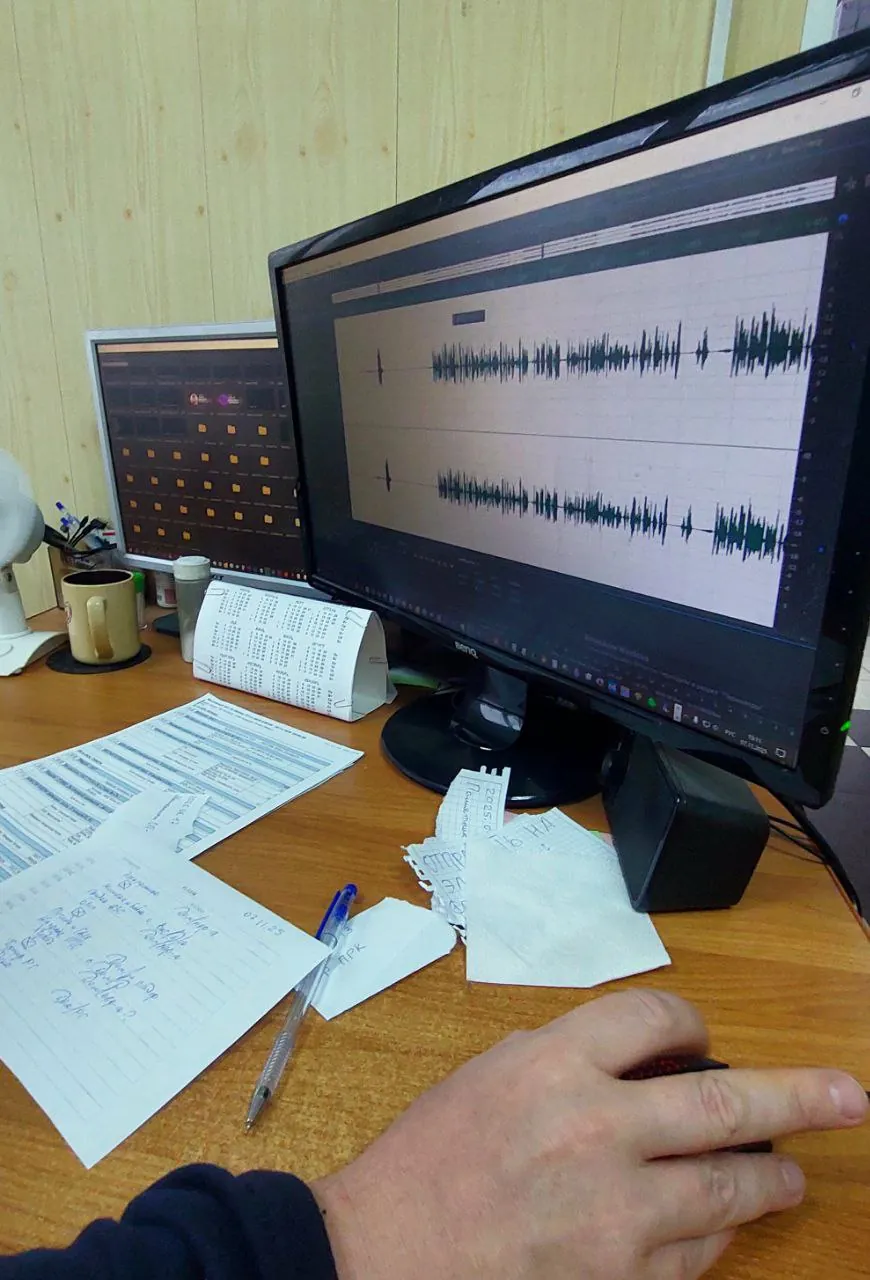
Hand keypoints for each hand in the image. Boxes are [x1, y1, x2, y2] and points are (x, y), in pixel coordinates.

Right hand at [313, 989, 866, 1279]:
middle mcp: (595, 1129)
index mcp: (554, 1063)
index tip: (702, 1039)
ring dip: (772, 1177)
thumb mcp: (490, 1075)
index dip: (693, 1023)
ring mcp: (615, 1214)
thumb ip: (567, 1057)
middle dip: (801, 1096)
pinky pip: (698, 1254)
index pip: (657, 1017)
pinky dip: (718, 1233)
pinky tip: (720, 1224)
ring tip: (792, 1173)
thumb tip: (642, 1061)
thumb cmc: (428, 1162)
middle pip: (727, 1103)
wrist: (382, 1257)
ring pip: (730, 1186)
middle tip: (849, 1097)